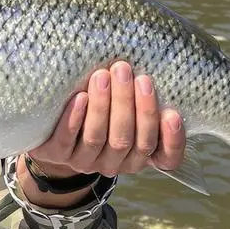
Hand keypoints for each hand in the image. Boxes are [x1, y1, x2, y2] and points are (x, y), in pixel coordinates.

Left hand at [27, 61, 185, 177]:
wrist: (56, 133)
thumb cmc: (102, 111)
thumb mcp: (127, 107)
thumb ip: (141, 97)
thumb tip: (157, 64)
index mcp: (139, 156)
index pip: (167, 158)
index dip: (172, 140)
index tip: (173, 114)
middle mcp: (116, 164)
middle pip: (129, 140)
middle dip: (130, 104)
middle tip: (126, 71)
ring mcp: (86, 162)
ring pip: (98, 138)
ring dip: (102, 106)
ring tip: (103, 76)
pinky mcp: (58, 155)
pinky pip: (66, 140)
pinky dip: (75, 118)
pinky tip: (80, 97)